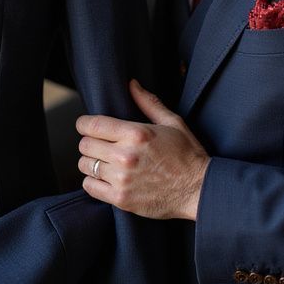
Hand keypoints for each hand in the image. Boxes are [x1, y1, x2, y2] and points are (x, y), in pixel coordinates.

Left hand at [77, 79, 209, 220]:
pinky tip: (106, 178)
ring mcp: (122, 179)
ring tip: (104, 161)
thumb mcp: (172, 123)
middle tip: (100, 144)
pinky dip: (94, 181)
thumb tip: (131, 84)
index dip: (84, 124)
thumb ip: (148, 102)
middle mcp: (125, 156)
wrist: (199, 190)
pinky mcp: (121, 199)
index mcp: (136, 134)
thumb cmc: (187, 154)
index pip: (92, 125)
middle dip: (90, 142)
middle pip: (85, 145)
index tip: (87, 126)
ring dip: (91, 162)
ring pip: (85, 165)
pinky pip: (90, 186)